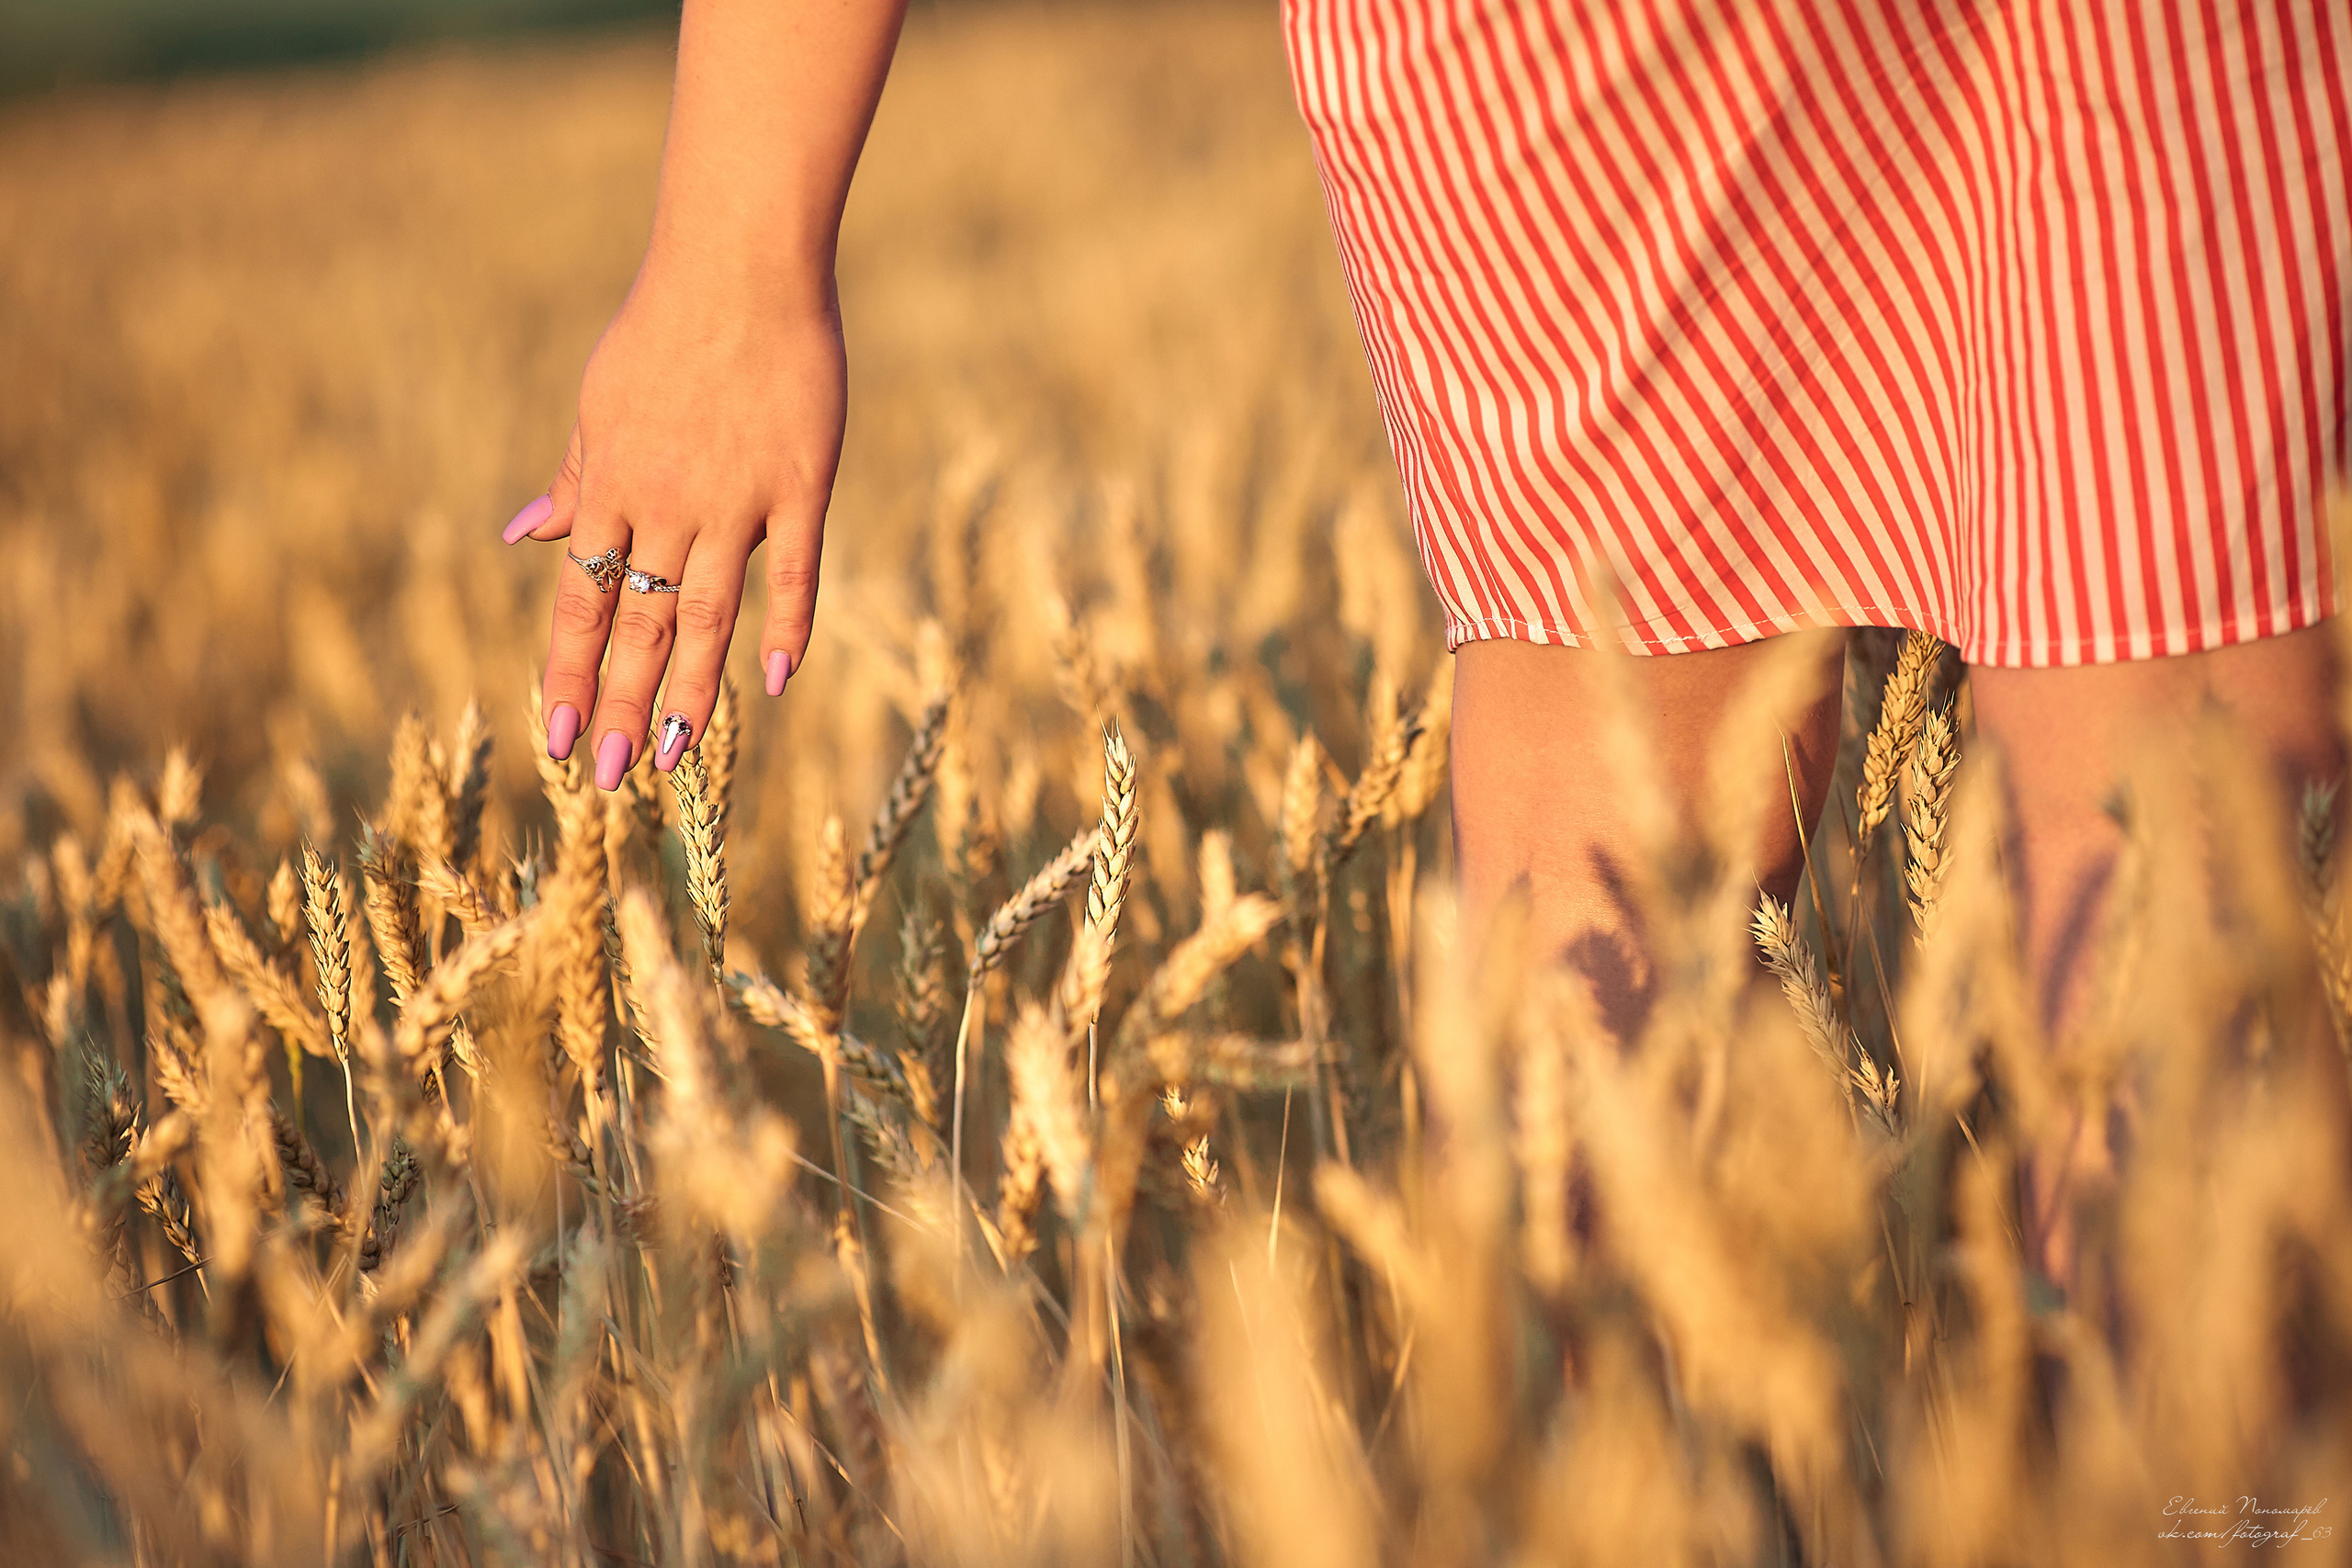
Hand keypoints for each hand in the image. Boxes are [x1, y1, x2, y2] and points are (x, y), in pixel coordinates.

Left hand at [505, 266, 842, 785]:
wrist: (740, 263)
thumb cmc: (665, 331)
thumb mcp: (600, 405)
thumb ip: (574, 480)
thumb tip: (522, 536)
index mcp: (612, 486)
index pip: (581, 602)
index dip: (570, 675)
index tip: (558, 741)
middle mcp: (666, 502)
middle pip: (637, 622)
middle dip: (621, 705)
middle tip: (611, 776)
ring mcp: (737, 496)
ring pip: (706, 611)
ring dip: (690, 689)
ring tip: (677, 757)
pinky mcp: (801, 481)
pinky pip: (795, 567)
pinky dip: (787, 622)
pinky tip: (777, 678)